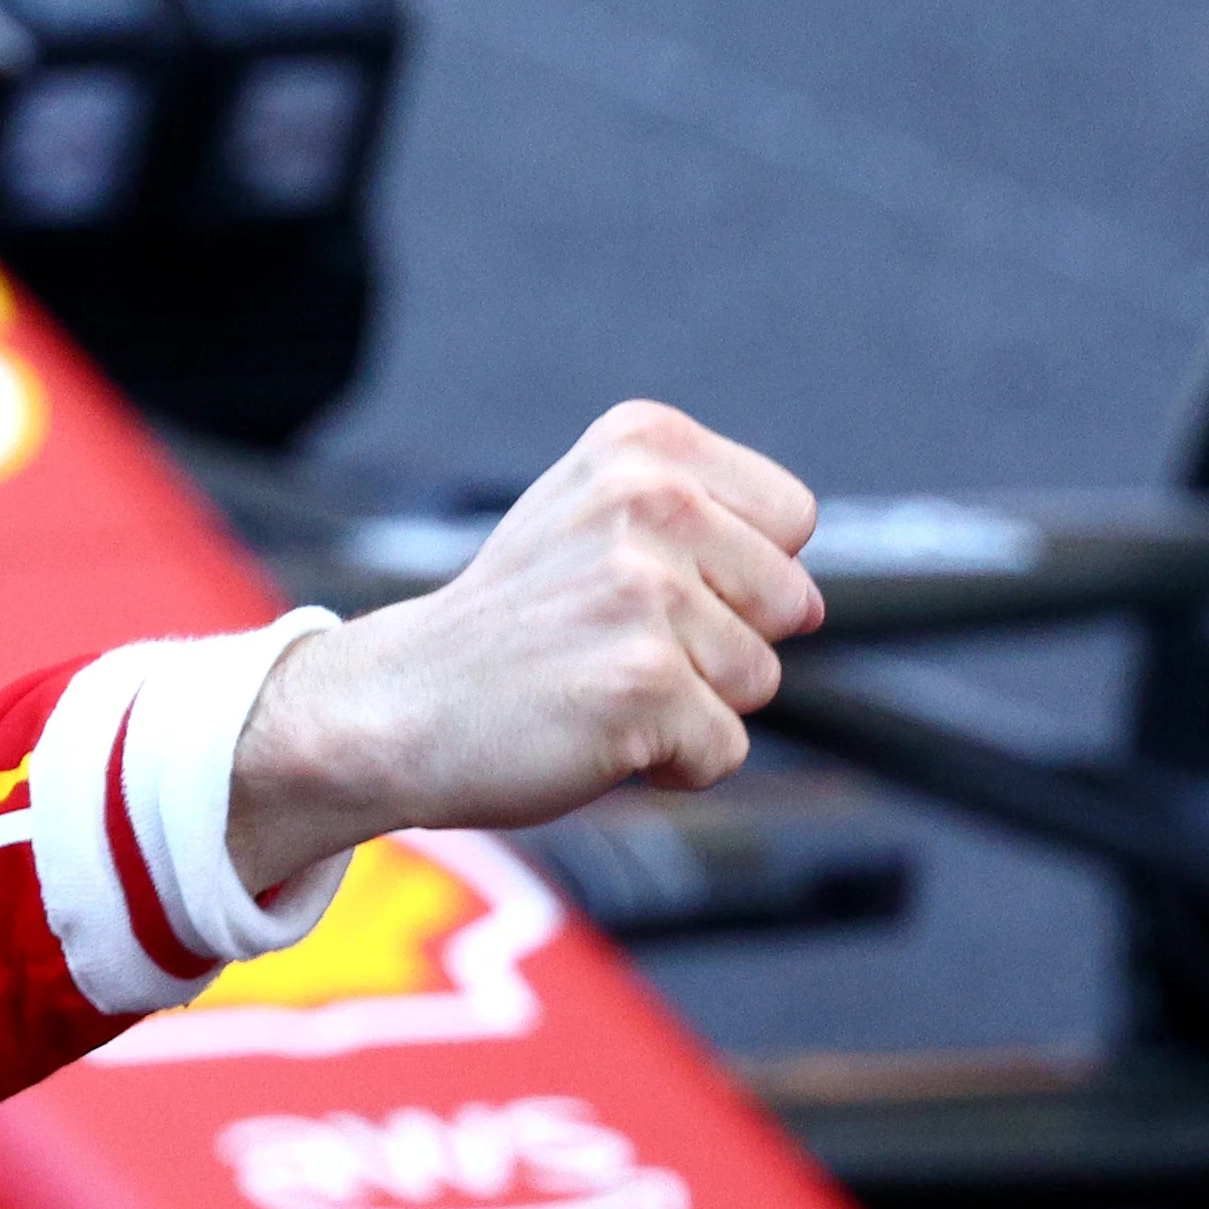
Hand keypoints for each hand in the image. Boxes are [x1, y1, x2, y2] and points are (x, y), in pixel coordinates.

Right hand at [226, 401, 824, 891]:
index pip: (791, 520)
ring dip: (688, 705)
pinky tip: (589, 733)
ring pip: (758, 680)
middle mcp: (649, 502)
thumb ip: (703, 523)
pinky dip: (668, 764)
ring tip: (591, 684)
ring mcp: (644, 593)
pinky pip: (723, 750)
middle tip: (603, 642)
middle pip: (790, 602)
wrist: (394, 706)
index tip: (630, 583)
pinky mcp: (645, 685)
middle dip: (717, 642)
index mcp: (642, 444)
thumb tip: (814, 604)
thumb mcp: (591, 518)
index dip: (729, 572)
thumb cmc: (506, 627)